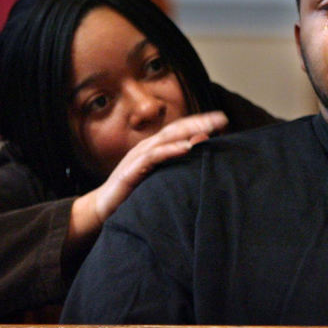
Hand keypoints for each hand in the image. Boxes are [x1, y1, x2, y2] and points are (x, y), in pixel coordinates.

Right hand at [68, 111, 227, 245]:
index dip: (201, 122)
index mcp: (155, 147)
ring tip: (210, 128)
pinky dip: (171, 150)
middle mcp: (148, 146)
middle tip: (223, 119)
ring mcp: (138, 156)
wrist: (103, 208)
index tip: (224, 121)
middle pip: (178, 128)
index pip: (182, 129)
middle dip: (201, 121)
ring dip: (189, 131)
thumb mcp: (160, 177)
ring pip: (167, 137)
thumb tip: (201, 151)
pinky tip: (187, 148)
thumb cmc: (134, 193)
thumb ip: (177, 166)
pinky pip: (153, 156)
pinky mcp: (131, 170)